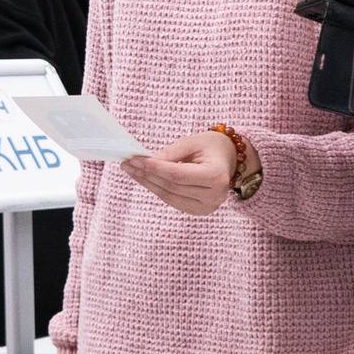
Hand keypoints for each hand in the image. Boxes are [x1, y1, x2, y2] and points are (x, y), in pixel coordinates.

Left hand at [119, 129, 237, 214]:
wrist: (226, 159)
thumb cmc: (209, 146)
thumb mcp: (191, 143)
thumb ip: (169, 153)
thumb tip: (146, 161)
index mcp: (216, 176)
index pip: (177, 175)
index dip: (154, 168)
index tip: (135, 159)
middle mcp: (214, 196)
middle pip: (171, 187)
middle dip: (147, 175)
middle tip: (127, 163)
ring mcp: (207, 207)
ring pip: (169, 196)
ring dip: (148, 183)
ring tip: (132, 170)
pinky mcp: (199, 211)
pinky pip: (172, 201)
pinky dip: (157, 189)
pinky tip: (145, 179)